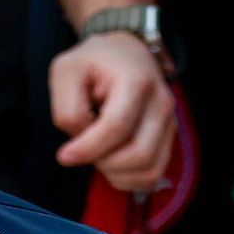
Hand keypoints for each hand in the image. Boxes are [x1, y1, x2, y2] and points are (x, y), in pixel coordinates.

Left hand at [49, 32, 175, 192]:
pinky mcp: (168, 138)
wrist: (125, 53)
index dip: (88, 148)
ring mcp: (169, 123)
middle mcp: (160, 103)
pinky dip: (129, 180)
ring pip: (149, 170)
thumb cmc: (93, 62)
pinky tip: (112, 166)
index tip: (64, 156)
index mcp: (136, 81)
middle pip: (138, 154)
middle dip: (104, 162)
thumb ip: (67, 109)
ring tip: (98, 156)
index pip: (116, 127)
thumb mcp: (66, 71)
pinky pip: (153, 175)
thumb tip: (79, 145)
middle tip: (83, 151)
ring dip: (117, 174)